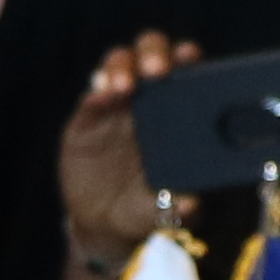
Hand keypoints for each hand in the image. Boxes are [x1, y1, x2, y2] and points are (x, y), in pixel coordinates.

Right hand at [59, 33, 199, 255]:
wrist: (106, 225)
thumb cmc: (150, 209)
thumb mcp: (167, 212)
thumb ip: (178, 208)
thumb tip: (192, 206)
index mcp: (179, 112)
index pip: (186, 71)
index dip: (187, 57)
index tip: (190, 57)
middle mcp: (148, 99)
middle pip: (150, 55)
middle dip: (153, 53)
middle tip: (157, 71)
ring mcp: (116, 106)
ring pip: (118, 65)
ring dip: (121, 68)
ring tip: (123, 87)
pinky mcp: (87, 119)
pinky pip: (90, 96)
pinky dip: (95, 92)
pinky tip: (99, 96)